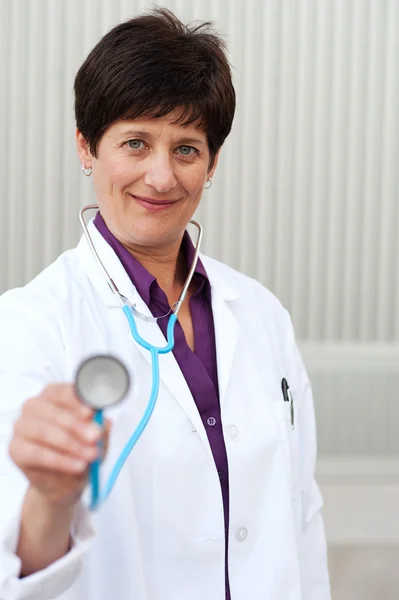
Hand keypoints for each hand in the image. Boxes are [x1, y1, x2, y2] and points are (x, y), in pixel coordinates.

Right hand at [9, 384, 110, 508]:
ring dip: (71, 444)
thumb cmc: (80, 448)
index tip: (90, 411)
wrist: (65, 480)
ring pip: (44, 431)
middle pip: (51, 410)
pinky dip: (60, 460)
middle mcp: (34, 406)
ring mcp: (22, 427)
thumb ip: (98, 424)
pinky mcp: (15, 449)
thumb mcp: (97, 435)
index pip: (61, 391)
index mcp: (53, 395)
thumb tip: (102, 420)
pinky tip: (77, 466)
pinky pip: (37, 453)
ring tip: (90, 455)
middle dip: (76, 425)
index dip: (76, 400)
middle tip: (95, 437)